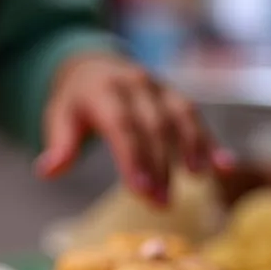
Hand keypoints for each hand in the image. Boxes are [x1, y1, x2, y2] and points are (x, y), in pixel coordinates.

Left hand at [35, 53, 231, 203]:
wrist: (92, 65)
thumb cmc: (74, 103)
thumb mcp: (58, 118)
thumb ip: (59, 145)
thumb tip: (46, 172)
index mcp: (104, 91)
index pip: (122, 126)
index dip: (133, 158)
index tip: (141, 190)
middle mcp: (136, 84)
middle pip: (153, 127)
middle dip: (160, 166)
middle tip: (161, 204)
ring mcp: (159, 88)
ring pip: (180, 118)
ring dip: (192, 150)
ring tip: (198, 182)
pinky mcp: (174, 97)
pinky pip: (195, 118)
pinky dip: (210, 142)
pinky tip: (223, 167)